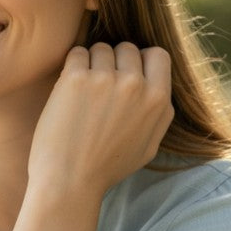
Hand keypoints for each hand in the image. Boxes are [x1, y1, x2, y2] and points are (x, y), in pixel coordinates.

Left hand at [28, 42, 173, 197]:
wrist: (69, 182)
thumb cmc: (107, 168)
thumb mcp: (149, 147)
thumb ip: (160, 115)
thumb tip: (161, 89)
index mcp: (157, 100)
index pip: (158, 54)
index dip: (142, 61)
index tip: (127, 74)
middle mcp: (134, 85)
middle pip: (127, 48)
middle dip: (114, 61)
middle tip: (99, 87)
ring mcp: (104, 79)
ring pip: (100, 48)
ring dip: (91, 63)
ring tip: (82, 91)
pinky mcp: (75, 79)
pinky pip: (77, 53)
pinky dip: (72, 66)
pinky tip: (68, 89)